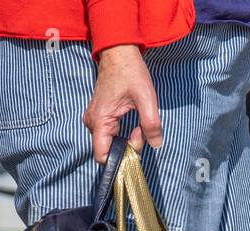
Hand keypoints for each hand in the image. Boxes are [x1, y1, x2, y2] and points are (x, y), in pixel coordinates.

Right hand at [84, 44, 161, 162]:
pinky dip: (123, 134)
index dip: (122, 158)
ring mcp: (94, 120)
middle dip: (128, 147)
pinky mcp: (100, 117)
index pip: (103, 157)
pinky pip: (110, 135)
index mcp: (100, 121)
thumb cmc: (130, 72)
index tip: (137, 142)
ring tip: (138, 124)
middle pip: (109, 151)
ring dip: (127, 140)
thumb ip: (151, 123)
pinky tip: (132, 121)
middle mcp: (92, 123)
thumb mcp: (146, 98)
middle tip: (142, 129)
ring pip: (111, 144)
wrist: (119, 53)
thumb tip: (156, 144)